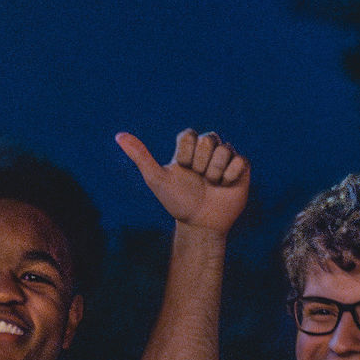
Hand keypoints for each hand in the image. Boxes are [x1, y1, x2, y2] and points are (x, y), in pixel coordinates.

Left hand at [117, 128, 249, 234]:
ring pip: (225, 150)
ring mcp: (225, 158)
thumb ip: (140, 156)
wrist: (200, 224)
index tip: (183, 170)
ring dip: (216, 171)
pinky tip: (225, 186)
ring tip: (213, 185)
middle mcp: (207, 150)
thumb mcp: (156, 179)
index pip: (190, 135)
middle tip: (199, 180)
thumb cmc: (178, 202)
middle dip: (201, 163)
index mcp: (188, 148)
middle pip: (209, 140)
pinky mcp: (241, 169)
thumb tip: (118, 136)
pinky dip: (231, 176)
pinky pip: (240, 161)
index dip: (186, 154)